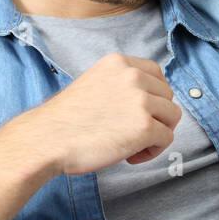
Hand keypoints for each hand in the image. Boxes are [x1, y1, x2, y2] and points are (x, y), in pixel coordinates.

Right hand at [19, 52, 183, 175]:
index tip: (137, 112)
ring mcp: (141, 100)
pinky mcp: (145, 126)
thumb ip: (121, 84)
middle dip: (155, 116)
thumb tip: (150, 99)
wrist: (46, 139)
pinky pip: (166, 139)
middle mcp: (133, 76)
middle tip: (131, 132)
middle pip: (167, 96)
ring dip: (156, 133)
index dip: (152, 96)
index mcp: (119, 63)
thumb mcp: (94, 83)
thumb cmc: (65, 120)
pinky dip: (152, 151)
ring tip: (131, 145)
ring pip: (172, 117)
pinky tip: (130, 156)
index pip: (157, 74)